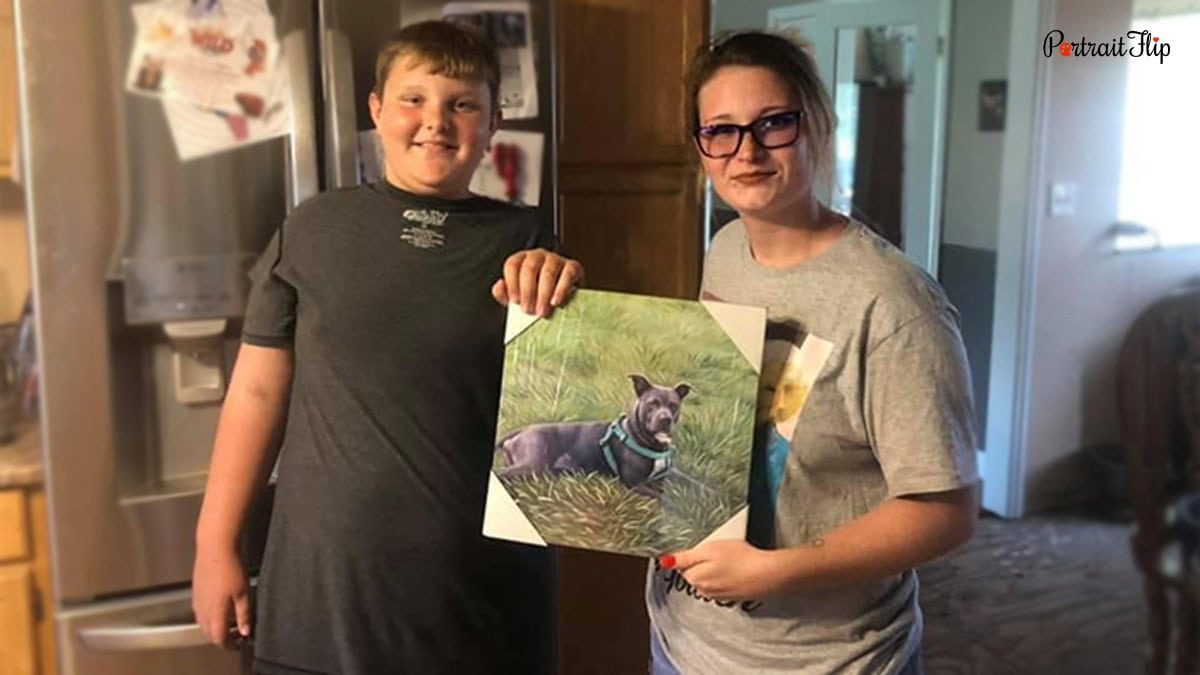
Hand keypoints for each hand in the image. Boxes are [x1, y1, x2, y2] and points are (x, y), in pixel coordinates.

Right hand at [192, 544, 251, 648]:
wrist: (215, 545)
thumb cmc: (231, 565)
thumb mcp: (244, 592)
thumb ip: (244, 614)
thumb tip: (245, 631)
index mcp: (214, 613)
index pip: (219, 639)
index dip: (230, 645)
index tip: (241, 643)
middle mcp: (202, 609)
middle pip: (209, 633)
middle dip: (222, 638)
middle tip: (237, 635)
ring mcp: (197, 599)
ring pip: (203, 623)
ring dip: (216, 627)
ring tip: (232, 621)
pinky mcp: (196, 590)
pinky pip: (200, 611)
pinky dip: (210, 616)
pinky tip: (222, 606)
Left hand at [491, 248, 582, 317]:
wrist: (561, 297)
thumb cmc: (535, 295)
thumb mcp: (517, 296)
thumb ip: (504, 293)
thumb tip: (499, 286)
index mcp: (521, 259)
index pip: (512, 265)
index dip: (512, 283)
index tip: (514, 301)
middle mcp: (537, 255)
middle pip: (529, 268)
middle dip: (528, 291)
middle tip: (528, 310)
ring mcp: (556, 259)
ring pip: (548, 272)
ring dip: (544, 294)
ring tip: (541, 311)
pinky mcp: (572, 266)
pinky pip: (567, 274)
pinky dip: (561, 289)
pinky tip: (555, 302)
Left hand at [661, 540, 780, 601]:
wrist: (768, 574)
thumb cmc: (740, 559)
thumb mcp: (709, 550)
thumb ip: (685, 557)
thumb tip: (665, 562)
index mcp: (695, 579)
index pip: (684, 566)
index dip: (694, 555)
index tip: (705, 548)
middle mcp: (704, 591)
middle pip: (696, 573)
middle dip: (704, 563)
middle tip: (720, 551)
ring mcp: (719, 596)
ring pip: (709, 579)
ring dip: (715, 570)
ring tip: (732, 559)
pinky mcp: (732, 597)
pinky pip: (723, 585)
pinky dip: (727, 577)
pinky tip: (738, 569)